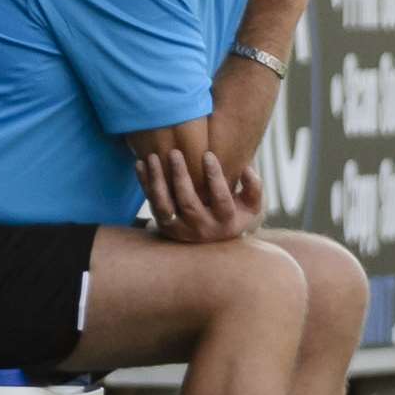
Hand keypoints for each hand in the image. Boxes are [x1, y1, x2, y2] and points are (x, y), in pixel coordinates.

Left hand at [137, 149, 262, 242]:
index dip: (214, 177)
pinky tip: (140, 164)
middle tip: (174, 153)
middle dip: (180, 177)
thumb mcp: (251, 206)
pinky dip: (145, 184)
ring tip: (153, 157)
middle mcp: (201, 229)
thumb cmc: (235, 213)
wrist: (214, 241)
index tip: (208, 154)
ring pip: (164, 207)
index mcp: (226, 222)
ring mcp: (180, 229)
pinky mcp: (164, 225)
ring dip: (157, 181)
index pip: (221, 199)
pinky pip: (152, 204)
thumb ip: (254, 187)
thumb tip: (246, 169)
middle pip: (188, 203)